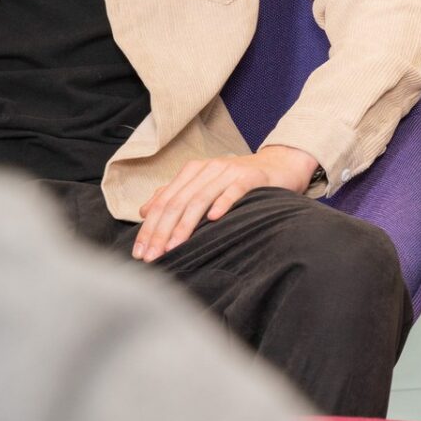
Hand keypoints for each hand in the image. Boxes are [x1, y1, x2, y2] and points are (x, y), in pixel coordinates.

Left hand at [134, 145, 319, 261]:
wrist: (280, 165)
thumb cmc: (240, 181)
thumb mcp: (204, 185)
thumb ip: (175, 195)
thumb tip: (143, 211)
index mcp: (192, 171)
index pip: (164, 202)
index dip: (149, 227)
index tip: (140, 252)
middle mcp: (207, 169)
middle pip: (178, 202)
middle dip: (161, 231)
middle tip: (153, 256)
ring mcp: (229, 172)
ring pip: (200, 199)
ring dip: (184, 225)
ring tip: (174, 246)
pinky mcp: (251, 177)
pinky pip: (233, 191)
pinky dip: (222, 204)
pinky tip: (213, 219)